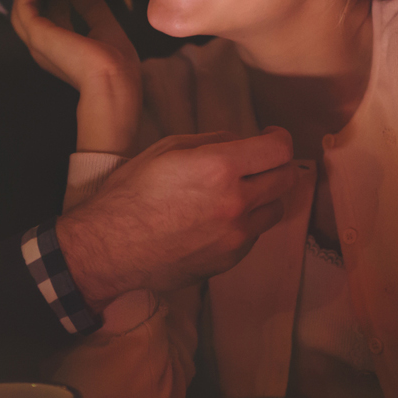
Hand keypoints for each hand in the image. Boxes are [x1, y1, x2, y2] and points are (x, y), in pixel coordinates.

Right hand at [11, 0, 140, 154]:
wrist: (114, 82)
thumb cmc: (117, 65)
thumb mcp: (106, 27)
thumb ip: (91, 6)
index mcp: (64, 50)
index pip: (54, 17)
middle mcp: (47, 49)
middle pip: (34, 12)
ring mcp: (38, 43)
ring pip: (22, 9)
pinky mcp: (37, 35)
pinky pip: (24, 7)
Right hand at [55, 127, 298, 310]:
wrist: (110, 249)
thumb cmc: (131, 194)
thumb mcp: (166, 149)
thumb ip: (212, 141)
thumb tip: (241, 143)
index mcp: (219, 168)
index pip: (279, 150)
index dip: (279, 138)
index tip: (270, 137)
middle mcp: (236, 203)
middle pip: (287, 179)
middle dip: (277, 165)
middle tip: (259, 162)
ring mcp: (236, 236)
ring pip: (276, 208)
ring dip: (265, 196)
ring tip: (240, 192)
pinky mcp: (230, 259)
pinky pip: (254, 234)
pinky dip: (246, 222)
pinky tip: (218, 219)